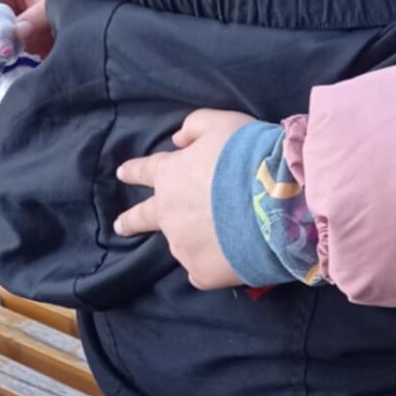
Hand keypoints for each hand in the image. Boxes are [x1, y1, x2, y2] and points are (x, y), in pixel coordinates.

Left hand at [115, 108, 255, 287]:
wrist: (275, 202)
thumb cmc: (248, 156)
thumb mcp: (223, 124)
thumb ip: (196, 126)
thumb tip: (178, 140)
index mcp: (171, 176)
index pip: (146, 170)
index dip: (135, 170)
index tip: (122, 173)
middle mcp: (168, 213)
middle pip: (142, 217)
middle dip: (130, 220)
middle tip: (120, 226)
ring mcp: (183, 246)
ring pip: (184, 243)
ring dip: (196, 239)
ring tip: (227, 236)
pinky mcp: (202, 272)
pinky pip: (203, 270)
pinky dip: (215, 265)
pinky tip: (234, 259)